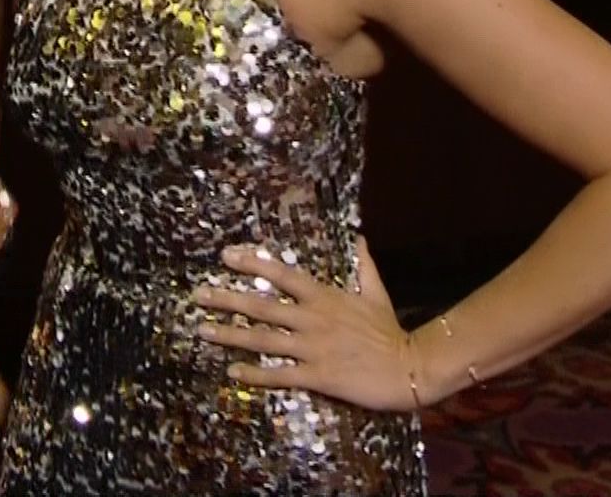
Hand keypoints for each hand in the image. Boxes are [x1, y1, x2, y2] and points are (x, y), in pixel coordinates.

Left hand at [192, 235, 417, 411]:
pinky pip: (280, 375)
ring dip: (230, 335)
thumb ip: (363, 265)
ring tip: (203, 331)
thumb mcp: (376, 292)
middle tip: (198, 295)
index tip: (226, 256)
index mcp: (325, 297)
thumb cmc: (389, 331)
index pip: (283, 275)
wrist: (411, 367)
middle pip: (262, 306)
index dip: (253, 264)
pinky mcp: (317, 375)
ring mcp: (313, 348)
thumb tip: (358, 235)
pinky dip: (255, 373)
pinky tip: (232, 373)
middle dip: (228, 299)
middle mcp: (313, 320)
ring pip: (263, 340)